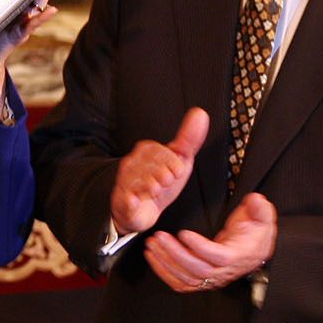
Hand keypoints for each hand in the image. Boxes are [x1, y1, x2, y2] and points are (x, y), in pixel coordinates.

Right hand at [110, 107, 207, 234]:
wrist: (143, 209)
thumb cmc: (161, 182)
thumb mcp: (178, 159)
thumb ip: (188, 138)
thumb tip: (200, 114)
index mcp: (146, 152)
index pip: (158, 151)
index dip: (173, 162)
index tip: (178, 171)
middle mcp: (132, 164)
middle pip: (149, 165)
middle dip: (164, 175)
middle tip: (167, 181)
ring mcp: (125, 182)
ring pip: (138, 181)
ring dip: (152, 188)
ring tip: (156, 191)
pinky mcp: (122, 200)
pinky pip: (125, 198)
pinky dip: (131, 199)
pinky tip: (136, 199)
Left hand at [144, 193, 276, 292]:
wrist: (253, 250)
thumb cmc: (254, 234)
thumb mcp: (262, 218)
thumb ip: (260, 209)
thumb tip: (256, 200)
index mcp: (239, 255)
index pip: (219, 257)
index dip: (200, 247)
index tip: (184, 233)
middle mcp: (225, 271)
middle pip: (198, 269)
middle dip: (175, 253)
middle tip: (159, 237)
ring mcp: (212, 278)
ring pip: (186, 278)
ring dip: (165, 262)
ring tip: (152, 244)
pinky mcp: (202, 281)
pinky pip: (180, 283)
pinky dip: (164, 272)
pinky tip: (153, 258)